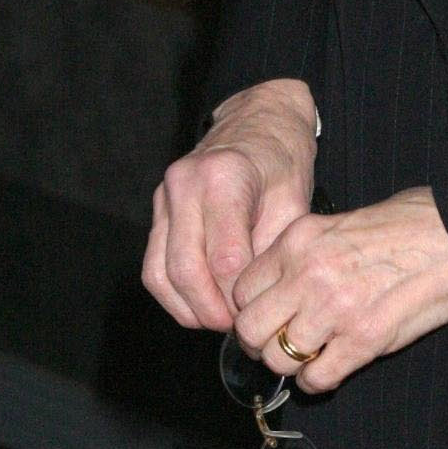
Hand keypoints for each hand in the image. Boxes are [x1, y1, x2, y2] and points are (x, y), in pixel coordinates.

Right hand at [142, 78, 316, 331]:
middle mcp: (185, 184)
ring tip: (219, 321)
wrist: (259, 120)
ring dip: (187, 308)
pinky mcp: (158, 209)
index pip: (224, 257)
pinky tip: (199, 305)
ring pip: (160, 273)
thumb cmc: (282, 159)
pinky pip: (153, 265)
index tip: (257, 310)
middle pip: (185, 269)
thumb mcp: (294, 200)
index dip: (239, 295)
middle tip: (236, 328)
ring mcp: (165, 196)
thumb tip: (255, 300)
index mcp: (223, 177)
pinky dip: (173, 294)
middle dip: (210, 310)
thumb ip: (273, 249)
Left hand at [230, 186, 447, 393]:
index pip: (242, 288)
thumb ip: (308, 251)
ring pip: (278, 358)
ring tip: (310, 355)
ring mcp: (334, 309)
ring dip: (290, 363)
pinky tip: (331, 368)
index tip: (267, 313)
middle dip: (259, 342)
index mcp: (300, 239)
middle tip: (280, 341)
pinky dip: (318, 380)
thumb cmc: (412, 220)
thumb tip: (283, 281)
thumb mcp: (344, 220)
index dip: (251, 307)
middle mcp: (309, 274)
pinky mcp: (363, 340)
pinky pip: (316, 378)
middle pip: (250, 329)